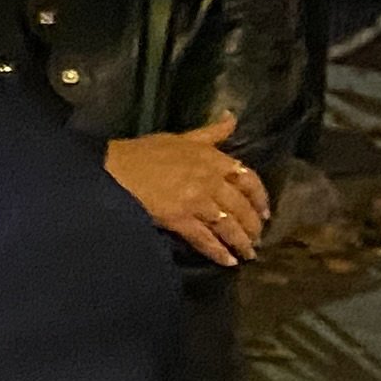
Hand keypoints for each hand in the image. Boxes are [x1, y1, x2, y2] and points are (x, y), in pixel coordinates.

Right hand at [106, 111, 267, 263]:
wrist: (114, 170)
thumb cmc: (143, 152)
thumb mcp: (180, 137)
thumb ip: (210, 133)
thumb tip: (232, 118)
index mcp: (212, 159)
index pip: (248, 179)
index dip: (260, 198)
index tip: (265, 212)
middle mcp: (210, 181)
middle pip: (241, 206)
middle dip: (252, 226)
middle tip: (257, 239)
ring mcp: (196, 201)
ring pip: (228, 225)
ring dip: (240, 241)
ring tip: (247, 254)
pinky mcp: (180, 219)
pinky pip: (205, 239)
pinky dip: (218, 251)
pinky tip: (227, 262)